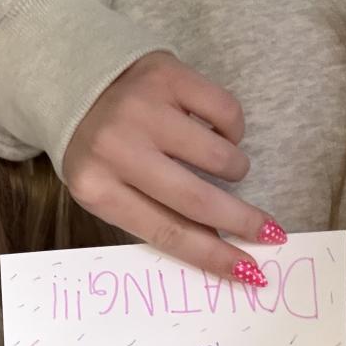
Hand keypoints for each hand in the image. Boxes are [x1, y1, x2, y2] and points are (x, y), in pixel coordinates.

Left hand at [61, 52, 284, 286]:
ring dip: (234, 169)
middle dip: (242, 221)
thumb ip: (150, 215)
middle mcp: (116, 148)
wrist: (74, 84)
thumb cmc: (97, 149)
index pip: (165, 232)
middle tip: (271, 233)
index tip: (248, 270)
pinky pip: (226, 112)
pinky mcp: (167, 75)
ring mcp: (142, 109)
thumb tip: (218, 244)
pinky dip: (232, 129)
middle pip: (196, 199)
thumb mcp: (106, 189)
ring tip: (224, 166)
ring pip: (219, 155)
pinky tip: (216, 131)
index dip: (212, 255)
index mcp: (96, 188)